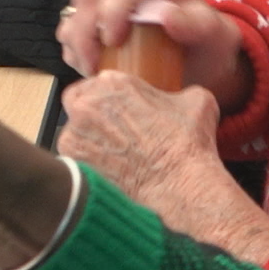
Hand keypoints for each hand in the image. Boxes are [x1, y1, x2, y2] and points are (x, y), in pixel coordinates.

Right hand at [58, 0, 247, 108]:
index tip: (113, 40)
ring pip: (74, 8)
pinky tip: (90, 69)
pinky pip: (70, 28)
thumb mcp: (217, 36)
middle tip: (95, 64)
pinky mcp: (96, 19)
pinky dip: (73, 50)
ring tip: (93, 70)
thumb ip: (198, 24)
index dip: (115, 7)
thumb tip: (168, 17)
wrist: (201, 60)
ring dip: (76, 41)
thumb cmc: (208, 45)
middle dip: (85, 28)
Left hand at [59, 76, 268, 264]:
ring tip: (111, 156)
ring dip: (87, 139)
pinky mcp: (72, 160)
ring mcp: (75, 132)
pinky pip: (72, 156)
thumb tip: (177, 98)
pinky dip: (84, 162)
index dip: (109, 99)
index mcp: (114, 83)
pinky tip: (106, 170)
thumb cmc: (187, 145)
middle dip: (90, 114)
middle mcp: (89, 103)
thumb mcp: (196, 101)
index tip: (118, 113)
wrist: (179, 187)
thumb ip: (177, 91)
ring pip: (73, 130)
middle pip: (78, 102)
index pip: (100, 84)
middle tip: (108, 131)